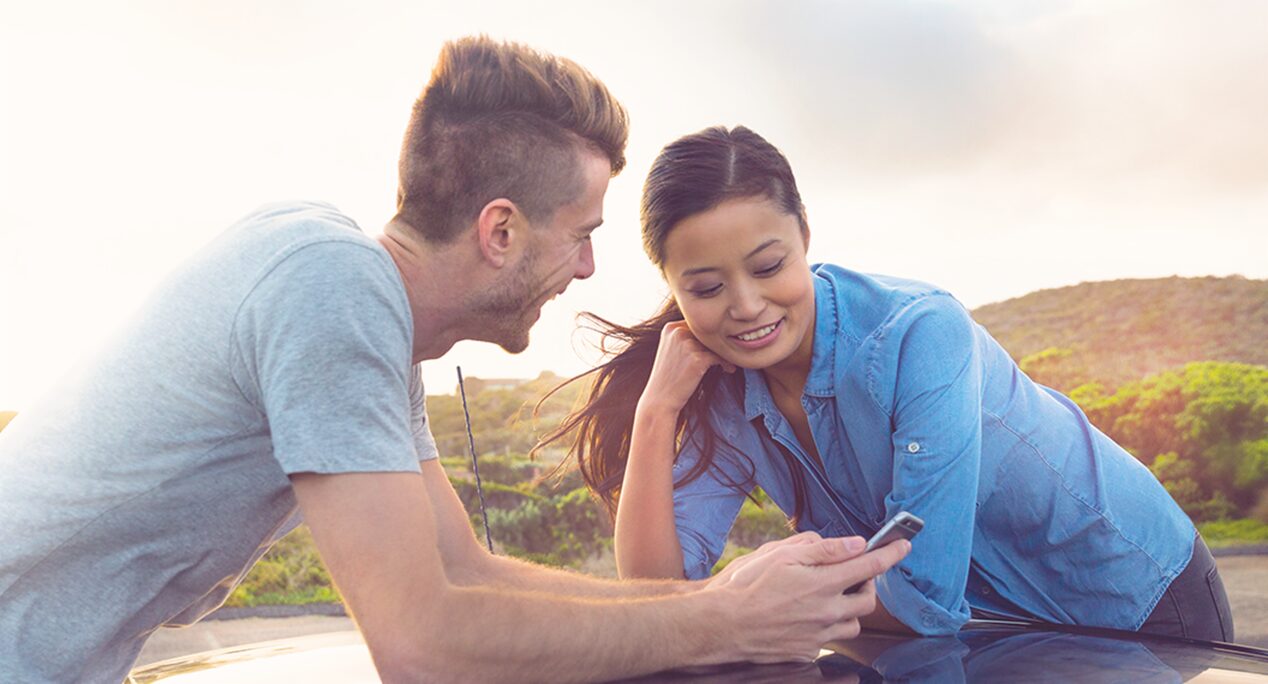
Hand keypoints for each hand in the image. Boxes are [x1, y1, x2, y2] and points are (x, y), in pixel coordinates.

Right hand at [636, 321, 734, 418]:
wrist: (659, 401)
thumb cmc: (668, 377)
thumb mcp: (671, 350)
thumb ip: (686, 337)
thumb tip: (712, 331)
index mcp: (670, 328)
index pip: (698, 325)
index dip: (708, 336)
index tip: (716, 347)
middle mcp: (677, 332)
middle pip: (708, 333)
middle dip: (717, 345)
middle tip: (725, 356)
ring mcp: (687, 344)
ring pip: (716, 344)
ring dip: (724, 354)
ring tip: (726, 364)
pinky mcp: (697, 358)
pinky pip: (720, 357)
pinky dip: (726, 363)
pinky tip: (728, 369)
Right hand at [705, 536, 910, 663]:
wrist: (722, 626)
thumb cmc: (745, 586)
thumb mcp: (782, 555)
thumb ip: (823, 549)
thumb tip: (854, 544)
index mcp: (823, 583)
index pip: (870, 566)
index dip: (891, 554)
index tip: (903, 546)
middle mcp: (827, 612)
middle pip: (868, 600)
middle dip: (868, 584)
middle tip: (853, 574)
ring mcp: (818, 636)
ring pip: (852, 623)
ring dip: (849, 608)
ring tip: (828, 596)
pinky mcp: (807, 652)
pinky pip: (827, 639)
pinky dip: (824, 625)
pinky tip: (803, 616)